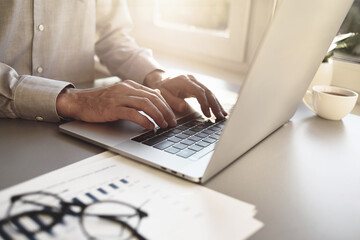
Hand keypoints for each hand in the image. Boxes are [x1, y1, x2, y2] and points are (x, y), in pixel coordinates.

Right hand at [56, 80, 176, 128]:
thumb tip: (157, 97)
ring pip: (145, 104)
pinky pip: (133, 113)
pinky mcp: (112, 108)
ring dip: (157, 116)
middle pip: (153, 99)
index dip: (166, 106)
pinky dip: (144, 120)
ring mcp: (119, 97)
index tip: (172, 116)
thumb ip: (138, 95)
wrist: (79, 102)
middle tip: (171, 123)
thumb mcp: (121, 94)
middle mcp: (126, 89)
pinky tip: (149, 126)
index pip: (154, 94)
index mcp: (130, 85)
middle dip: (165, 112)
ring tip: (163, 125)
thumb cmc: (100, 101)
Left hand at [144, 70, 227, 118]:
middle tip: (220, 117)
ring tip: (223, 115)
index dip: (204, 103)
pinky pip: (207, 93)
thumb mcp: (163, 95)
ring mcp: (196, 81)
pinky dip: (213, 102)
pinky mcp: (197, 85)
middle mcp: (192, 79)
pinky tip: (219, 109)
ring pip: (210, 92)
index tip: (207, 114)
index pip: (199, 92)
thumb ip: (173, 101)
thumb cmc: (161, 88)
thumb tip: (184, 108)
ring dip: (217, 104)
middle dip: (215, 105)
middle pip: (207, 92)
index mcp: (184, 80)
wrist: (160, 79)